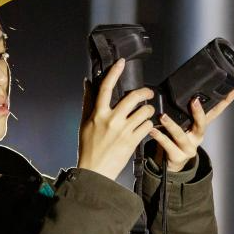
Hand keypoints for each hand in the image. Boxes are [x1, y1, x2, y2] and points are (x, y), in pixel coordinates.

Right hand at [78, 58, 160, 180]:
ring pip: (145, 111)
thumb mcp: (84, 123)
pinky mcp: (132, 141)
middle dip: (145, 92)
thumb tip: (87, 83)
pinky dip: (148, 125)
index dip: (114, 73)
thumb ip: (88, 102)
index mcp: (98, 114)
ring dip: (149, 110)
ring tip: (147, 114)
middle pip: (133, 97)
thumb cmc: (88, 147)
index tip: (121, 63)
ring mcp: (123, 131)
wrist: (94, 171)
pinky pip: (147, 126)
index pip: (106, 88)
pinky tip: (145, 127)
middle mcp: (111, 120)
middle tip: (149, 93)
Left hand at [152, 88, 233, 171]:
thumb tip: (178, 90)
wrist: (173, 162)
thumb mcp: (185, 125)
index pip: (215, 112)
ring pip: (180, 136)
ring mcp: (188, 148)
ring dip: (171, 125)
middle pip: (202, 124)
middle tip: (194, 101)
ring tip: (163, 117)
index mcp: (200, 127)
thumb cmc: (177, 140)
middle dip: (199, 113)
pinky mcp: (178, 156)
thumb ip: (184, 112)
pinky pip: (168, 145)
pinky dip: (159, 137)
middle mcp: (197, 137)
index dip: (225, 102)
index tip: (233, 90)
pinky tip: (153, 130)